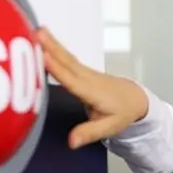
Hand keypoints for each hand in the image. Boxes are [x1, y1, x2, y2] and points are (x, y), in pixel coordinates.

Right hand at [37, 27, 148, 148]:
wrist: (135, 98)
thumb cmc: (122, 113)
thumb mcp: (110, 127)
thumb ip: (89, 132)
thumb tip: (71, 142)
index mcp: (92, 92)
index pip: (72, 80)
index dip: (57, 69)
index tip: (44, 57)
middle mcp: (88, 78)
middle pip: (67, 62)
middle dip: (52, 48)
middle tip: (36, 33)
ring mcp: (86, 72)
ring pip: (67, 57)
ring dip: (52, 44)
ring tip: (38, 30)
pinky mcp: (83, 70)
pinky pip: (67, 58)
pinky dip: (56, 48)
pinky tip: (45, 40)